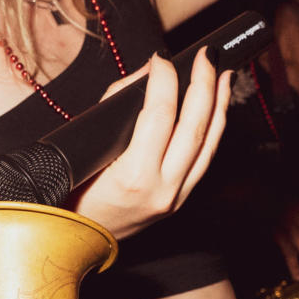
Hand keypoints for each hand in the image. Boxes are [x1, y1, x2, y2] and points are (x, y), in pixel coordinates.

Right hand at [73, 50, 230, 238]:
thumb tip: (147, 75)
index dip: (165, 80)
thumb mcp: (87, 146)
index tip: (163, 59)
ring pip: (208, 144)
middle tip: (206, 56)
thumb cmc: (72, 196)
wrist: (78, 241)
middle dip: (203, 85)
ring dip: (219, 105)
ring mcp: (176, 198)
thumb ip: (117, 105)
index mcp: (133, 177)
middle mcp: (162, 190)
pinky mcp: (181, 200)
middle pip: (193, 127)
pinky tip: (217, 109)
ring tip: (225, 75)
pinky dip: (214, 130)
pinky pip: (205, 160)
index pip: (160, 115)